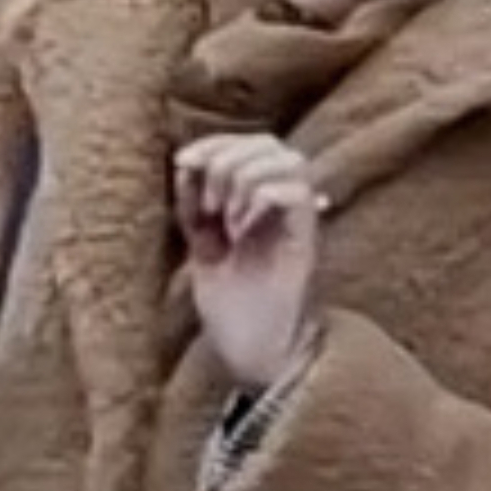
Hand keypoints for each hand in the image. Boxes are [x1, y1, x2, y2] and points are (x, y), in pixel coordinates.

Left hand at [172, 132, 323, 388]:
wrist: (254, 349)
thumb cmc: (230, 303)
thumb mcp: (200, 243)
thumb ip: (194, 202)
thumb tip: (186, 159)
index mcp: (255, 200)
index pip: (249, 141)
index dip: (214, 142)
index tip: (183, 163)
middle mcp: (280, 205)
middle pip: (268, 142)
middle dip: (226, 160)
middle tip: (208, 207)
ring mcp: (297, 220)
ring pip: (288, 159)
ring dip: (243, 180)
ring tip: (228, 221)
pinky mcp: (307, 241)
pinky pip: (297, 192)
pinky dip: (261, 200)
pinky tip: (244, 231)